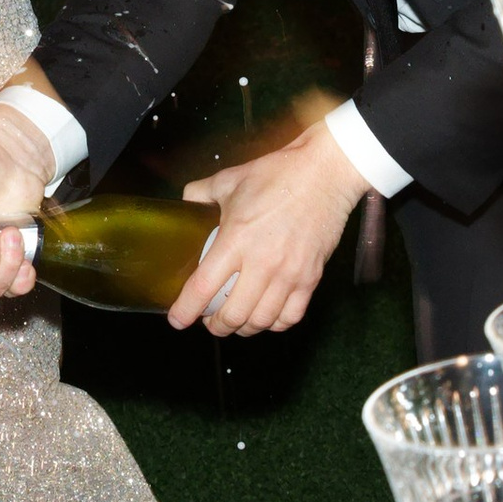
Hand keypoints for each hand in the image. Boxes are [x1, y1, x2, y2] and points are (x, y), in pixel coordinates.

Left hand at [173, 121, 368, 336]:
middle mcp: (262, 263)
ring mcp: (289, 274)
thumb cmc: (276, 174)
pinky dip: (274, 324)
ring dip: (243, 328)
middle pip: (233, 315)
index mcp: (235, 239)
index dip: (186, 310)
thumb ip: (201, 193)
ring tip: (236, 321)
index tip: (177, 320)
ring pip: (261, 321)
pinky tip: (266, 316)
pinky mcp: (311, 278)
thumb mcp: (229, 180)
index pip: (203, 288)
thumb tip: (186, 203)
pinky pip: (290, 316)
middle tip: (209, 320)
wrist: (325, 173)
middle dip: (216, 325)